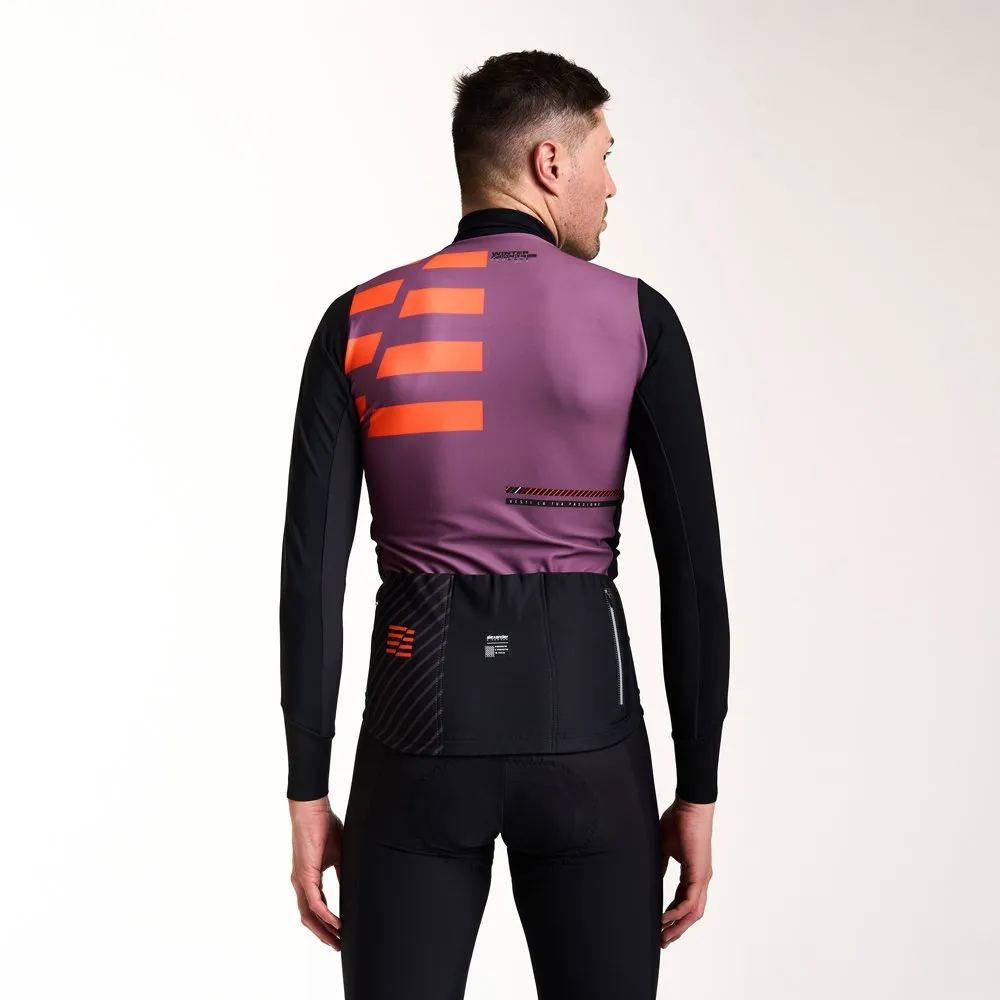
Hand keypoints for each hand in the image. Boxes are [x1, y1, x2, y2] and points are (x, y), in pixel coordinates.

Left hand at [289, 796, 342, 949]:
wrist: (313, 810)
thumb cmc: (324, 826)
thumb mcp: (337, 855)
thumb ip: (341, 872)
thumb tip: (350, 885)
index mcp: (308, 878)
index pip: (315, 908)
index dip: (326, 924)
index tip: (339, 935)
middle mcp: (301, 883)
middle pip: (309, 918)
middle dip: (324, 935)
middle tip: (339, 946)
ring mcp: (301, 880)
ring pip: (309, 915)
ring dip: (324, 931)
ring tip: (338, 941)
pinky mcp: (305, 875)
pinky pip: (314, 902)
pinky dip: (325, 915)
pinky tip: (337, 923)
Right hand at [660, 796, 714, 947]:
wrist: (689, 805)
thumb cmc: (679, 820)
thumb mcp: (665, 846)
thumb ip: (661, 864)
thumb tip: (654, 876)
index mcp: (693, 872)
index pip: (684, 901)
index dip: (673, 915)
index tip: (660, 926)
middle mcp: (700, 878)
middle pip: (691, 913)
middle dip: (677, 929)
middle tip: (662, 941)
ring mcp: (702, 877)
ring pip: (693, 912)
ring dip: (678, 926)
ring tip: (663, 936)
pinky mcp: (699, 873)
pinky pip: (690, 901)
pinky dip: (678, 913)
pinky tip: (664, 919)